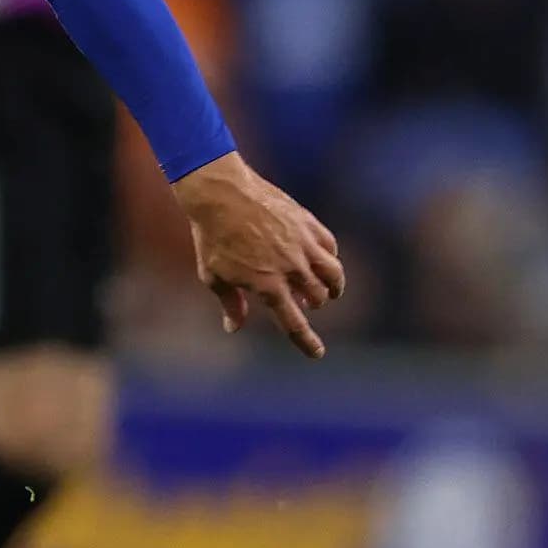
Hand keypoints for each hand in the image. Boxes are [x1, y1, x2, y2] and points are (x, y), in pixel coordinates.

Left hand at [175, 153, 345, 357]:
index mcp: (268, 285)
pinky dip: (329, 257)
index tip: (317, 353)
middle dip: (314, 305)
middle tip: (307, 303)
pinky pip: (329, 246)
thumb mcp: (214, 276)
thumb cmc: (212, 236)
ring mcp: (302, 244)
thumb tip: (234, 328)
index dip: (306, 342)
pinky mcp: (307, 223)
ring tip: (330, 289)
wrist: (221, 193)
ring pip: (333, 273)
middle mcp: (291, 268)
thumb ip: (230, 304)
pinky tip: (324, 259)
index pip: (294, 322)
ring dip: (334, 286)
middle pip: (318, 297)